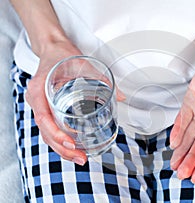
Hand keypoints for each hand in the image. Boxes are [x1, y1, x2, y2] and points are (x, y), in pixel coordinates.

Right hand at [25, 40, 124, 164]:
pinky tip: (73, 147)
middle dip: (63, 148)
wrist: (53, 49)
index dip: (56, 133)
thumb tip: (122, 96)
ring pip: (47, 134)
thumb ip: (102, 79)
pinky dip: (61, 140)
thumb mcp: (83, 64)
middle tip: (81, 158)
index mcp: (39, 90)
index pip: (44, 117)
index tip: (70, 143)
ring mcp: (41, 106)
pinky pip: (50, 128)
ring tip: (80, 158)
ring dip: (62, 148)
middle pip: (45, 132)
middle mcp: (37, 101)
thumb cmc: (63, 56)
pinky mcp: (47, 109)